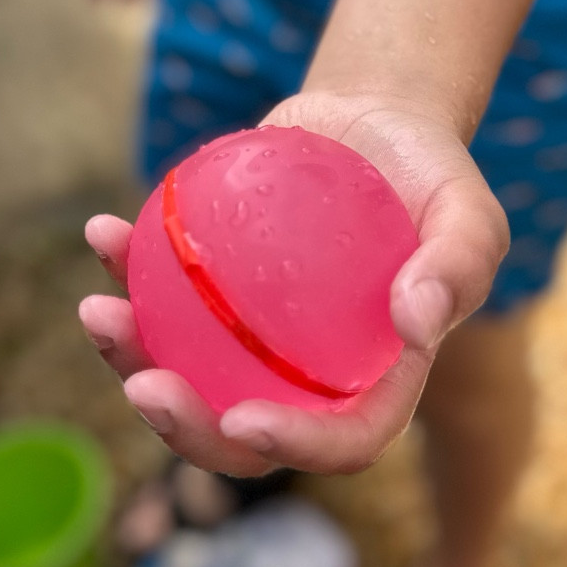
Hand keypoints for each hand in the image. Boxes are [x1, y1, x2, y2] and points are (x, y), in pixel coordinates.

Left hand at [78, 92, 508, 477]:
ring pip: (186, 370)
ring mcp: (251, 335)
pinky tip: (102, 232)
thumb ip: (457, 265)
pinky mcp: (213, 285)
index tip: (244, 419)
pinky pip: (161, 292)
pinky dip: (124, 269)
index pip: (344, 439)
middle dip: (185, 431)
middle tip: (143, 387)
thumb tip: (415, 325)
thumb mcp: (468, 210)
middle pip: (242, 429)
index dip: (294, 447)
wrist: (374, 119)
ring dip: (130, 356)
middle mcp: (305, 374)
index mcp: (376, 381)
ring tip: (98, 311)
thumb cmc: (431, 172)